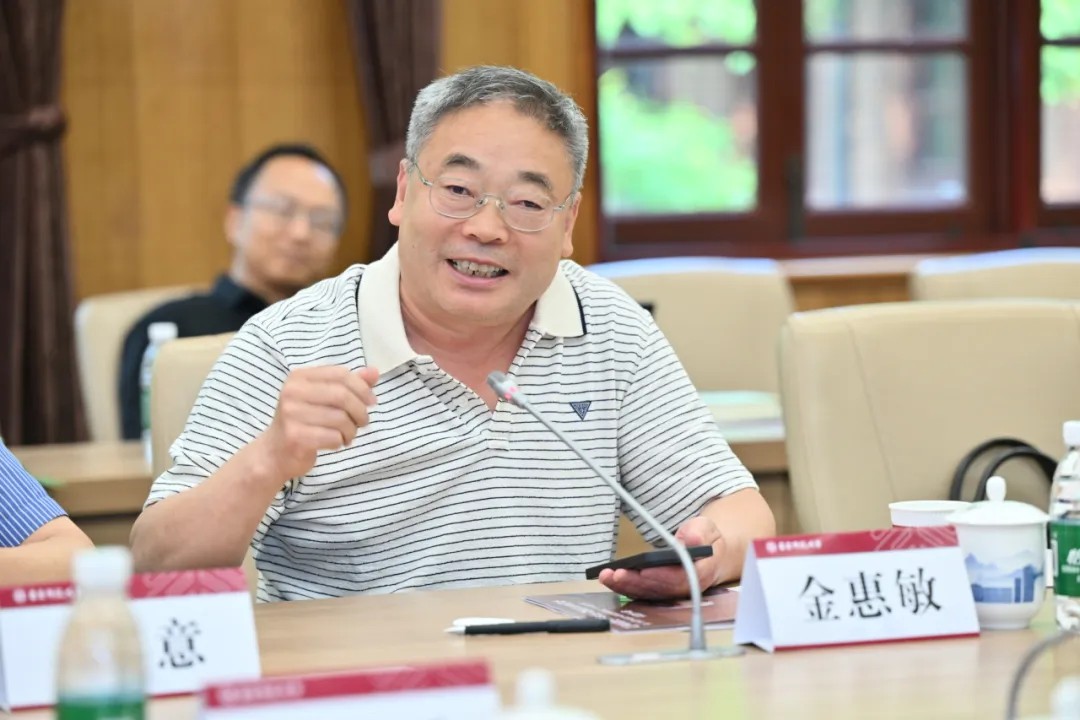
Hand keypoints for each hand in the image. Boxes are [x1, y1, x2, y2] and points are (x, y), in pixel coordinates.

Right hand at [256, 366, 378, 479]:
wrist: (275, 453)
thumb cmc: (303, 422)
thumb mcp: (323, 398)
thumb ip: (349, 384)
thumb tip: (374, 372)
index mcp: (299, 377)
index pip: (340, 374)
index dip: (362, 388)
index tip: (371, 401)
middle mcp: (292, 392)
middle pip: (343, 396)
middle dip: (360, 411)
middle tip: (362, 422)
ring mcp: (291, 414)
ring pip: (340, 419)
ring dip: (351, 430)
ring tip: (346, 434)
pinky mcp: (295, 436)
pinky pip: (333, 437)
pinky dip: (340, 441)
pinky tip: (334, 442)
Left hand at [597, 516, 725, 599]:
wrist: (711, 554)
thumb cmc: (707, 540)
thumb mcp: (706, 529)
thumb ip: (698, 534)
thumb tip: (690, 541)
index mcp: (701, 573)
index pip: (680, 579)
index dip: (661, 576)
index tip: (644, 570)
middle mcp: (685, 587)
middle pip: (659, 589)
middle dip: (636, 582)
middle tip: (616, 574)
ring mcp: (672, 591)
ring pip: (648, 593)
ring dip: (625, 587)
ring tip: (606, 576)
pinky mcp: (660, 590)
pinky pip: (642, 592)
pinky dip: (625, 587)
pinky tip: (609, 579)